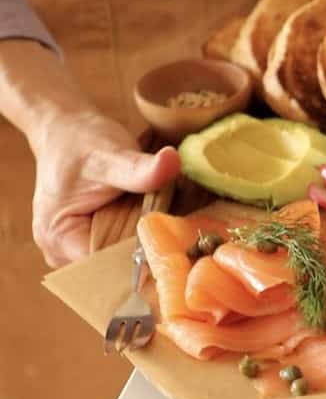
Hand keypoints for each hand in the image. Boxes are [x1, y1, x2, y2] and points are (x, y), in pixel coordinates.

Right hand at [29, 111, 179, 266]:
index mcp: (59, 239)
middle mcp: (65, 253)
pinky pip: (127, 247)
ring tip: (184, 232)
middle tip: (192, 242)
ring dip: (153, 246)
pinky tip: (171, 224)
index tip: (182, 250)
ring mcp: (80, 249)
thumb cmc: (80, 141)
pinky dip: (148, 236)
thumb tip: (172, 162)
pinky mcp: (97, 239)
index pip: (108, 268)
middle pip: (118, 269)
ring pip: (126, 260)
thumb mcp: (110, 153)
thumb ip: (139, 167)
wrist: (68, 129)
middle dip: (153, 255)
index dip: (146, 263)